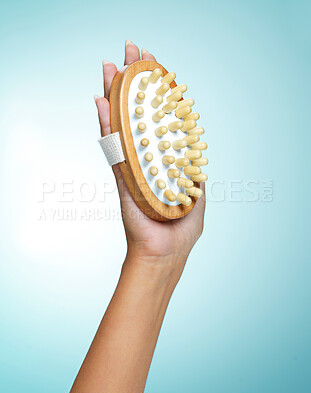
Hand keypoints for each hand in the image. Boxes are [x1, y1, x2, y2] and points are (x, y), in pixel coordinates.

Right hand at [95, 40, 205, 281]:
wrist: (166, 250)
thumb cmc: (182, 225)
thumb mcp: (195, 189)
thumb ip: (191, 167)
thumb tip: (192, 144)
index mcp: (163, 158)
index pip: (158, 116)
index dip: (156, 90)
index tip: (155, 64)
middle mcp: (144, 156)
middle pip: (137, 113)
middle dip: (133, 81)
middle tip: (129, 53)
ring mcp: (130, 165)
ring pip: (121, 124)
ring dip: (115, 95)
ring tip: (110, 66)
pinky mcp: (121, 178)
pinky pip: (113, 148)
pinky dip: (107, 125)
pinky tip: (102, 102)